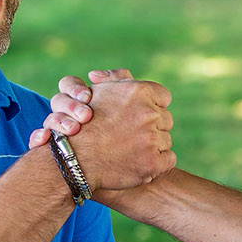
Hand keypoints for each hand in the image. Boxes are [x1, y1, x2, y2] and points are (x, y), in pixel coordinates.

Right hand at [27, 69, 126, 149]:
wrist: (133, 168)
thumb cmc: (133, 135)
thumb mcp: (133, 106)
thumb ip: (119, 83)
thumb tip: (94, 75)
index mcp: (83, 101)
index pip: (69, 85)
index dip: (74, 88)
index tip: (88, 97)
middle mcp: (68, 114)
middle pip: (58, 100)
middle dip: (70, 105)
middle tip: (86, 116)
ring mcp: (59, 132)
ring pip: (49, 119)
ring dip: (57, 121)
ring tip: (73, 129)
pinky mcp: (52, 151)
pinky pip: (36, 140)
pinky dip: (37, 137)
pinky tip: (43, 139)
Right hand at [27, 70, 173, 196]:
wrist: (72, 159)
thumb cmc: (83, 123)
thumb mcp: (98, 92)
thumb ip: (117, 79)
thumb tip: (129, 78)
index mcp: (138, 92)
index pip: (163, 97)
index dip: (153, 107)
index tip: (141, 116)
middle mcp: (147, 113)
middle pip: (166, 120)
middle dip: (153, 127)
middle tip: (132, 135)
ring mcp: (151, 139)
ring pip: (166, 140)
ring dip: (153, 145)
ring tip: (130, 150)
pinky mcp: (152, 163)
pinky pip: (169, 160)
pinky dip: (158, 163)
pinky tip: (140, 163)